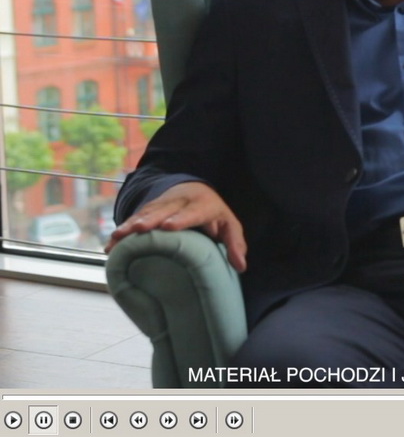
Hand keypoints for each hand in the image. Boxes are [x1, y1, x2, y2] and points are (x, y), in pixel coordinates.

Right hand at [105, 181, 247, 272]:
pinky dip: (122, 231)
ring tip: (117, 238)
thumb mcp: (229, 225)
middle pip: (163, 210)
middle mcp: (179, 201)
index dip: (180, 219)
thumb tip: (241, 266)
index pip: (192, 211)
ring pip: (144, 213)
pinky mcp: (148, 210)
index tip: (168, 226)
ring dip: (130, 225)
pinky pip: (133, 219)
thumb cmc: (213, 213)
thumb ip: (234, 244)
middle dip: (149, 219)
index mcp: (202, 205)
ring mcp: (161, 204)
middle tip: (137, 230)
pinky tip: (111, 245)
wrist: (194, 189)